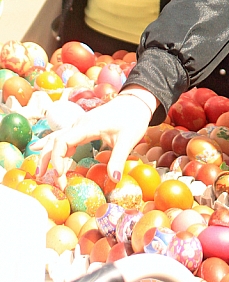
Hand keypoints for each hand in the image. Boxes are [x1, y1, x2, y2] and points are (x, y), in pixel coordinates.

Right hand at [37, 89, 156, 189]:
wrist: (136, 102)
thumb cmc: (133, 118)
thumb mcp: (128, 139)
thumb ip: (118, 159)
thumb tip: (114, 179)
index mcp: (87, 125)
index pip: (62, 141)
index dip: (57, 158)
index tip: (60, 175)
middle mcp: (79, 123)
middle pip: (55, 140)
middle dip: (48, 159)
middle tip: (44, 178)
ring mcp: (79, 124)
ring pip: (57, 138)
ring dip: (48, 154)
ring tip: (40, 172)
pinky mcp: (82, 127)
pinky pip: (63, 137)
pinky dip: (53, 146)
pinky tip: (40, 148)